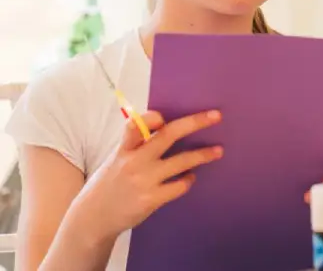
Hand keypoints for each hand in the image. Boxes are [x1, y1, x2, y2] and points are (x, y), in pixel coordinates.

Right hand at [75, 109, 222, 242]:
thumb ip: (136, 143)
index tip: (164, 117)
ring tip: (218, 151)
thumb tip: (164, 125)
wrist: (94, 217)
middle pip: (167, 136)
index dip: (152, 118)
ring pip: (180, 162)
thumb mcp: (117, 157)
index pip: (136, 125)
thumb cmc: (110, 181)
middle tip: (216, 116)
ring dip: (202, 155)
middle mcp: (134, 161)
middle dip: (194, 123)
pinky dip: (187, 180)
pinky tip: (190, 177)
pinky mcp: (150, 200)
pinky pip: (178, 186)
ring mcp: (143, 181)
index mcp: (124, 148)